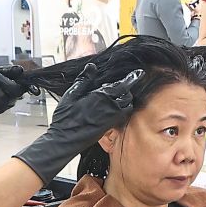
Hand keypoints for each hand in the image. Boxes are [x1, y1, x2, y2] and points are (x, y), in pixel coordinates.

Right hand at [15, 65, 141, 183]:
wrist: (65, 139)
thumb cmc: (66, 118)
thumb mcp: (72, 94)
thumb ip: (84, 79)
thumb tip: (92, 67)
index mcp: (101, 96)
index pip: (123, 85)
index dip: (132, 78)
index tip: (139, 73)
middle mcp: (110, 107)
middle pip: (126, 95)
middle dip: (125, 89)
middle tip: (117, 86)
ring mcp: (111, 118)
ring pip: (126, 105)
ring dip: (124, 99)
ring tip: (116, 97)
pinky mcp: (110, 126)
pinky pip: (122, 115)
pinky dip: (122, 109)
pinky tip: (112, 108)